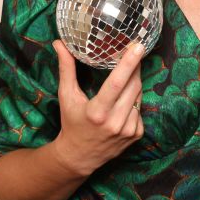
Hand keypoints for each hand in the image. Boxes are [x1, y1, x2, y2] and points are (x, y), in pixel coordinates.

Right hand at [50, 39, 144, 176]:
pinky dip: (134, 100)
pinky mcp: (136, 135)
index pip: (117, 83)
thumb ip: (66, 68)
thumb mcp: (66, 96)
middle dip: (135, 67)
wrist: (79, 156)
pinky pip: (140, 108)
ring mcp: (128, 130)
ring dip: (134, 83)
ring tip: (124, 79)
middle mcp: (115, 122)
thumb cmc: (71, 123)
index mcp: (97, 112)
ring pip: (139, 95)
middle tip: (133, 52)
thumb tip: (59, 43)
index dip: (129, 63)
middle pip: (133, 85)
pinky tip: (123, 102)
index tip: (138, 46)